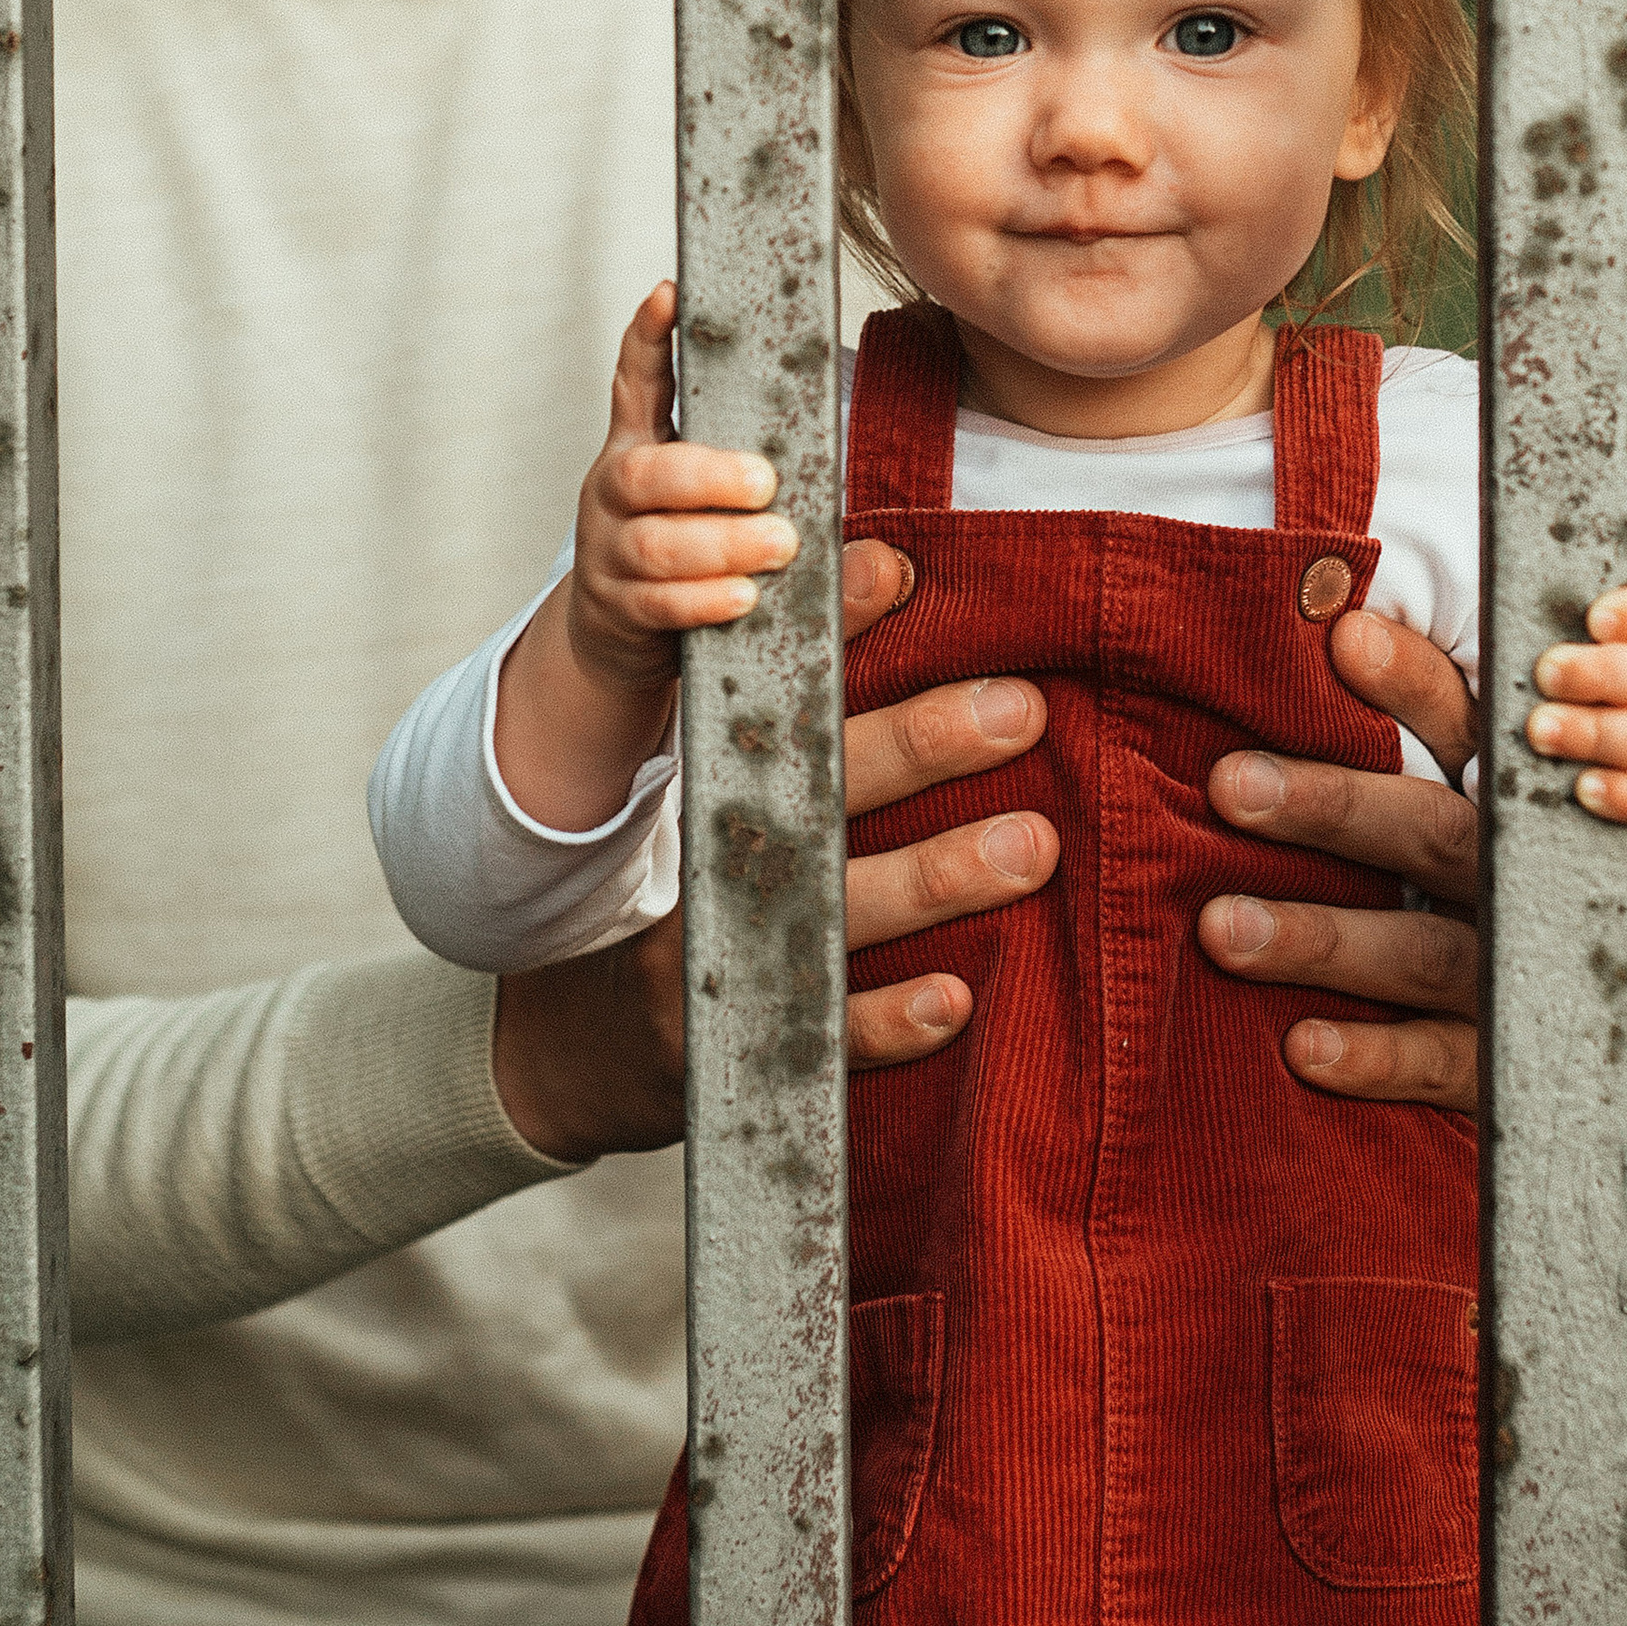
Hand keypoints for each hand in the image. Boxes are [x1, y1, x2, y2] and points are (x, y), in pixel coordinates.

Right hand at [490, 532, 1055, 1156]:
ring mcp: (724, 958)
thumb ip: (809, 724)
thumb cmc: (711, 900)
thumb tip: (907, 581)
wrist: (594, 1047)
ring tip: (1032, 846)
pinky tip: (953, 997)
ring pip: (835, 909)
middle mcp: (719, 861)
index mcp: (721, 783)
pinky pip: (825, 1037)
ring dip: (935, 876)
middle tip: (1020, 709)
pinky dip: (886, 1019)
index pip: (781, 692)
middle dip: (919, 743)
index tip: (902, 572)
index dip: (836, 629)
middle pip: (816, 789)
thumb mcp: (734, 802)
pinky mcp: (743, 1053)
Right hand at [494, 283, 796, 830]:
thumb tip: (889, 559)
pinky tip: (742, 597)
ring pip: (653, 542)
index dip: (649, 337)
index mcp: (643, 446)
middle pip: (643, 473)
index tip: (671, 294)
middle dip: (707, 475)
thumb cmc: (691, 559)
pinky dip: (703, 599)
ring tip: (775, 545)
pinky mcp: (617, 607)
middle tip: (765, 482)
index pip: (637, 382)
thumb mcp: (729, 517)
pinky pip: (655, 602)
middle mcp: (614, 491)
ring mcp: (609, 551)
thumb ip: (794, 515)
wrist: (617, 637)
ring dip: (719, 544)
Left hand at [1198, 609, 1483, 1114]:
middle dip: (1333, 807)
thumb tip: (1329, 614)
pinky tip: (1302, 1046)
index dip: (1409, 682)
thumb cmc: (1475, 843)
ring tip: (1222, 928)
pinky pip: (1445, 1063)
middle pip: (1431, 832)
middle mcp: (1515, 874)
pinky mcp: (1501, 1058)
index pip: (1465, 722)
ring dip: (1324, 939)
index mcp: (1506, 789)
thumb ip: (1407, 705)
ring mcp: (1515, 969)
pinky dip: (1377, 1058)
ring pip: (1425, 951)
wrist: (1588, 982)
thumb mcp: (1461, 769)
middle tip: (1229, 785)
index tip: (1339, 639)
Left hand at [1530, 579, 1626, 928]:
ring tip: (1542, 731)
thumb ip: (1572, 633)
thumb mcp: (1608, 647)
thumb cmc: (1617, 686)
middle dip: (1605, 673)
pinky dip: (1624, 795)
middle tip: (1546, 674)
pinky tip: (1583, 788)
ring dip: (1598, 735)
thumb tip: (1506, 630)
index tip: (1593, 618)